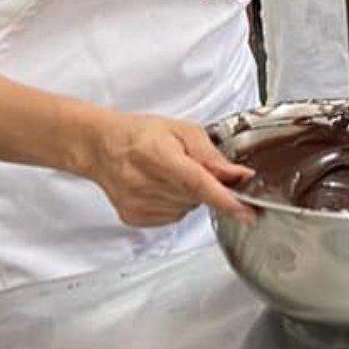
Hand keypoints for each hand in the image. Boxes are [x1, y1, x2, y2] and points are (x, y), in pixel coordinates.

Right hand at [77, 112, 255, 226]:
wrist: (101, 146)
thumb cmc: (140, 134)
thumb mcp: (181, 130)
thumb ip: (210, 154)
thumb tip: (237, 175)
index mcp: (157, 155)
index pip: (197, 183)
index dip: (225, 198)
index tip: (247, 211)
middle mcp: (143, 183)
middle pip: (195, 196)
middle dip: (207, 185)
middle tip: (194, 166)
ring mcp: (137, 204)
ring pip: (186, 209)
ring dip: (190, 195)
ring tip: (171, 174)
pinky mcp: (134, 217)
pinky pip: (172, 217)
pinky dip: (175, 204)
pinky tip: (162, 187)